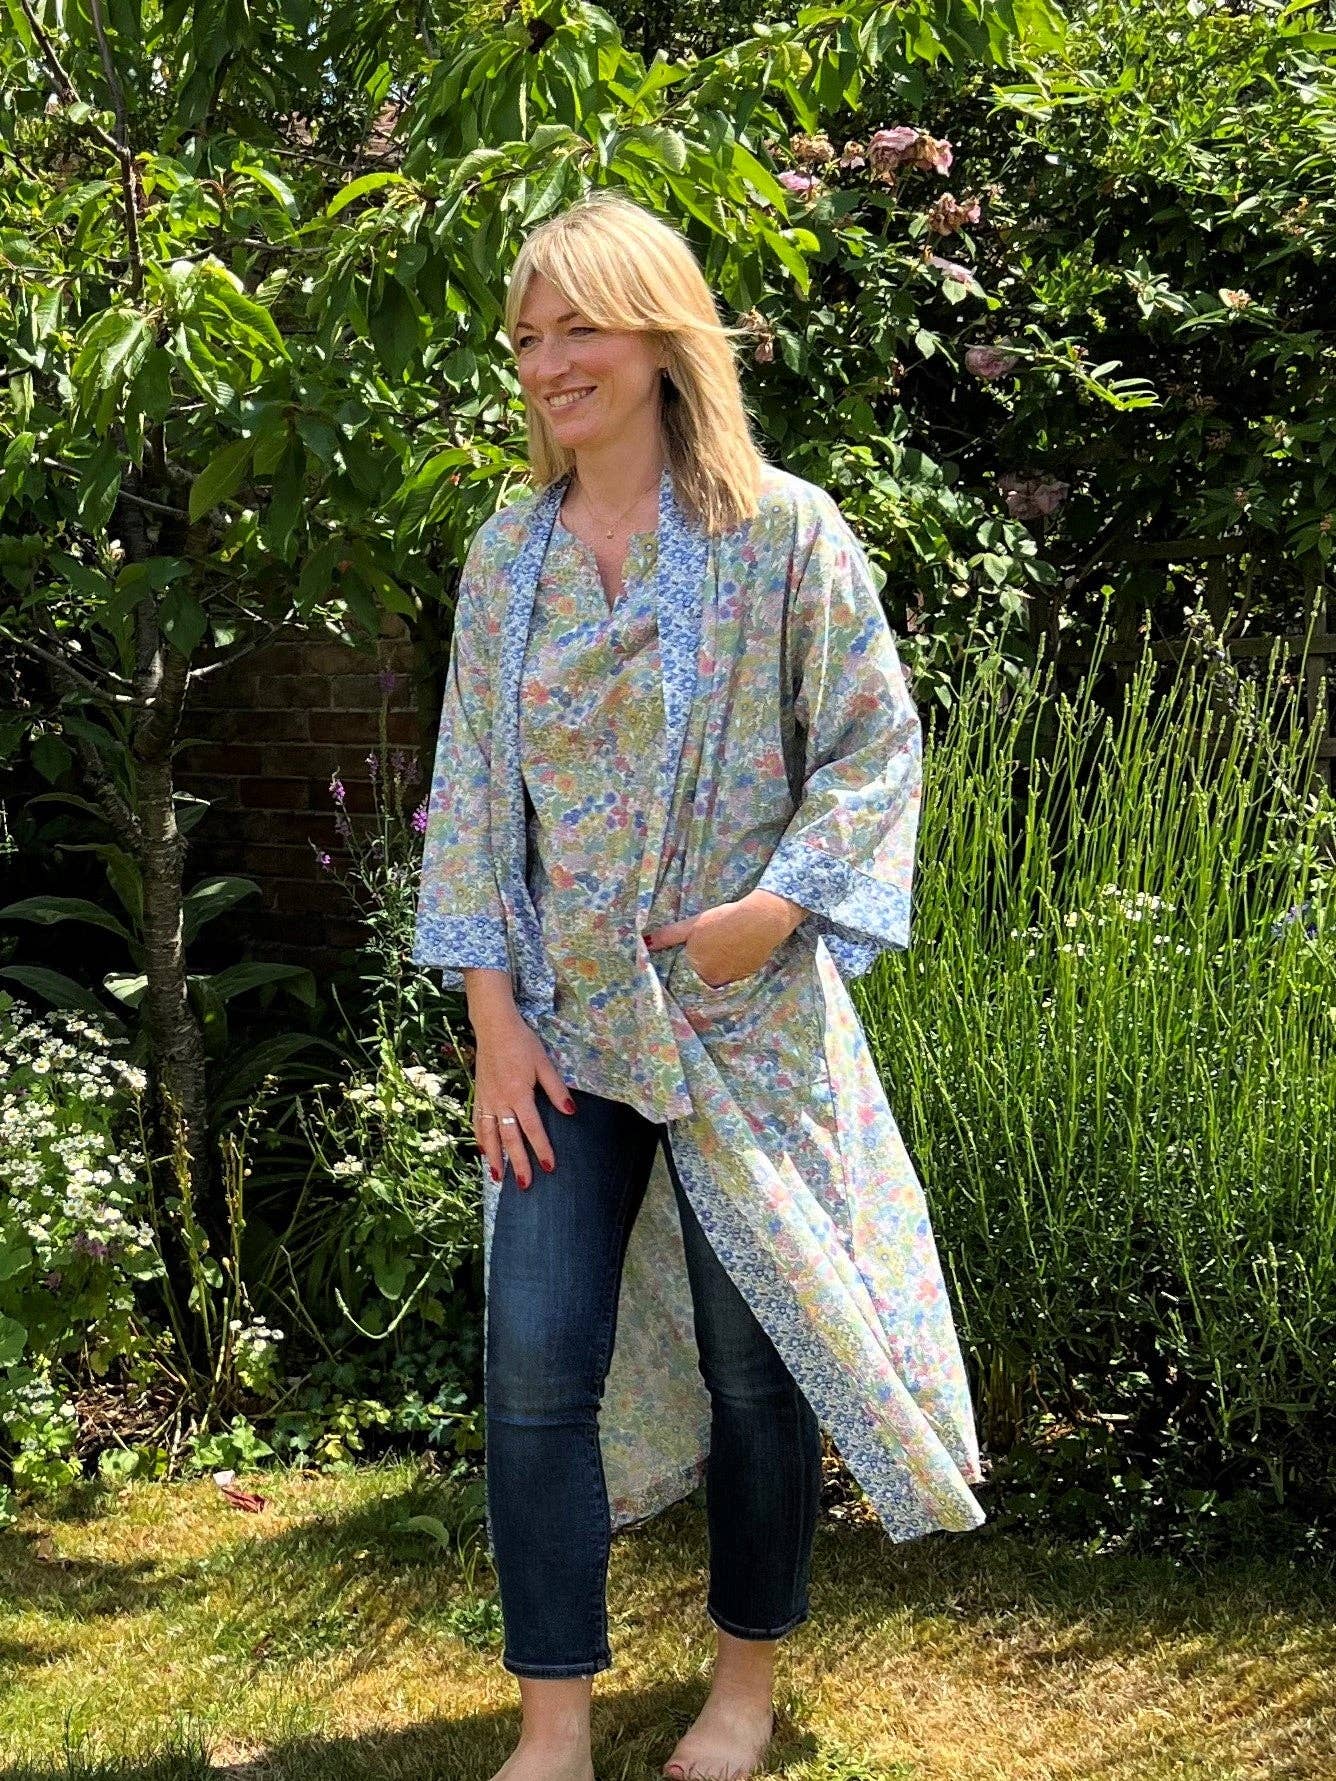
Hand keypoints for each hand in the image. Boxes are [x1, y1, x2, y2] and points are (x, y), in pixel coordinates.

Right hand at [470, 1002, 576, 1189]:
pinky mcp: (479, 1095)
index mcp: (519, 1094)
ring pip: (489, 1135)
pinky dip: (480, 1139)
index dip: (542, 1149)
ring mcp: (487, 1099)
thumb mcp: (544, 1063)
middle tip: (525, 1184)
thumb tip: (570, 1112)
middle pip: (510, 1138)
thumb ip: (556, 1089)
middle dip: (518, 1163)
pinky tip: (484, 1152)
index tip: (549, 1167)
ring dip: (495, 1158)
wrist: (494, 1027)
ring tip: (499, 1178)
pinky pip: (478, 1122)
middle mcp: (500, 1101)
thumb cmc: (522, 1043)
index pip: (532, 1128)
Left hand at [644, 890, 804, 988]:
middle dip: (699, 975)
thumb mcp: (692, 925)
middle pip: (702, 982)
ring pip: (718, 981)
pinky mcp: (749, 975)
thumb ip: (668, 936)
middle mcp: (715, 980)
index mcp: (698, 970)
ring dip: (716, 973)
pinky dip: (731, 969)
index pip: (684, 981)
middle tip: (701, 959)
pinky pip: (734, 977)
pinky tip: (733, 954)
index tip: (682, 968)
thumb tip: (644, 941)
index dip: (683, 974)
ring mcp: (733, 979)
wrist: (761, 920)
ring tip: (717, 954)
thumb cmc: (722, 920)